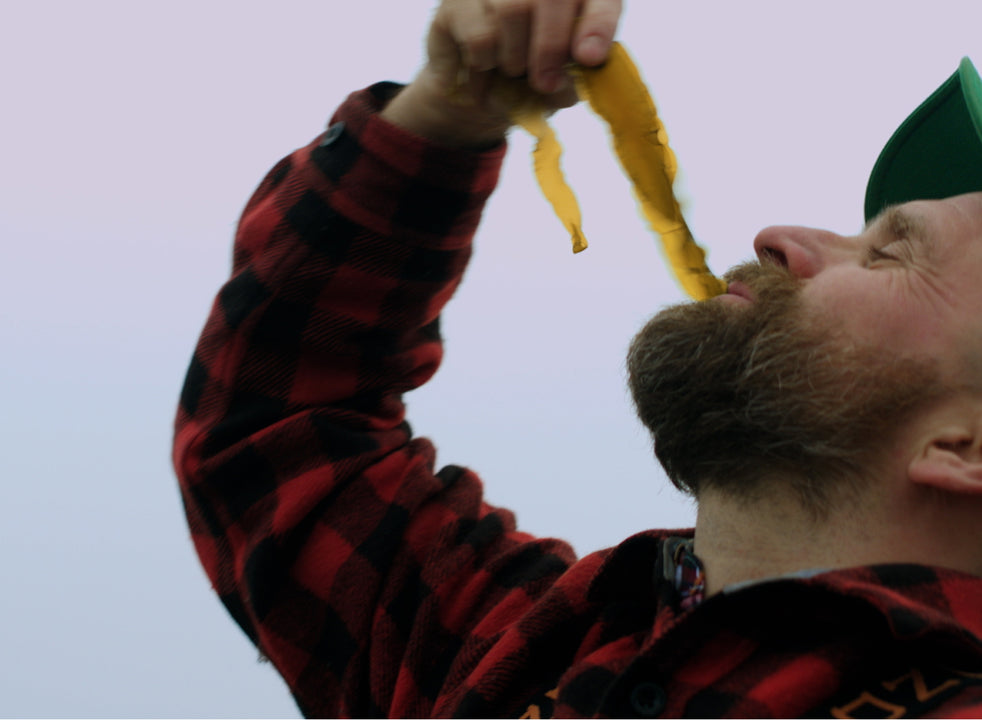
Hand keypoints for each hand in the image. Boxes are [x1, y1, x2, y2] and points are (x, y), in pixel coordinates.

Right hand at [382, 0, 621, 147]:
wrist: (483, 87)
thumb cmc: (533, 76)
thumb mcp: (558, 85)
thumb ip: (569, 84)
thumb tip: (561, 83)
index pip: (599, 0)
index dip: (598, 25)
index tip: (590, 58)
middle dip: (550, 49)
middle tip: (545, 83)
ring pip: (510, 13)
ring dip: (514, 59)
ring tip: (511, 71)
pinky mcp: (457, 3)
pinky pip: (478, 36)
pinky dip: (485, 66)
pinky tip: (484, 70)